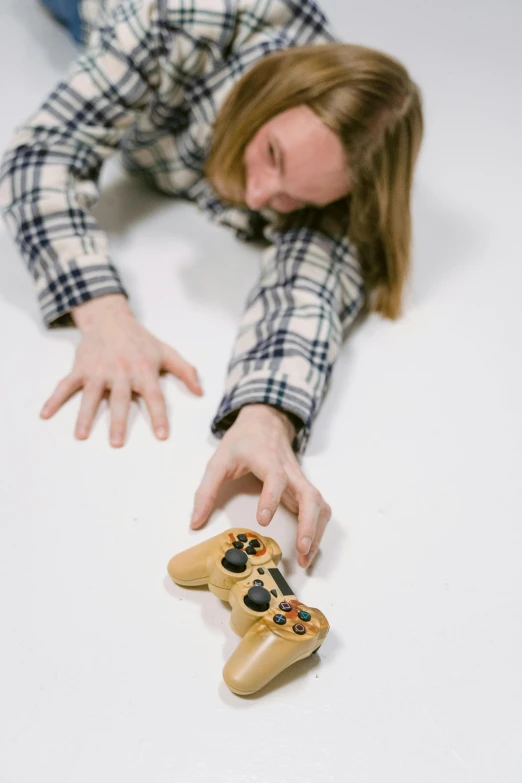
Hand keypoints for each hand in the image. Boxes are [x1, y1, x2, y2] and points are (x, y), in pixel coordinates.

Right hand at [40, 294, 202, 445]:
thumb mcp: (166, 352)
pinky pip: (65, 386)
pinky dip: (54, 399)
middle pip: (119, 400)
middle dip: (118, 421)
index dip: (159, 416)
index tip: (161, 436)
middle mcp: (121, 372)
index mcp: (144, 370)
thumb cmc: (141, 340)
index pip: (154, 397)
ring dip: (86, 415)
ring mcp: (98, 370)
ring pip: (91, 396)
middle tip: (116, 443)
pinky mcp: (80, 368)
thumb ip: (185, 371)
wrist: (110, 318)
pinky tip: (46, 414)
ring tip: (81, 435)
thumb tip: (200, 391)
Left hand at [190, 403, 331, 567]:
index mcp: (267, 459)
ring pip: (319, 504)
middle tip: (300, 549)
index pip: (275, 477)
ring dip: (316, 532)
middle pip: (309, 495)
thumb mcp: (218, 461)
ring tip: (305, 558)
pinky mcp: (303, 489)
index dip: (271, 498)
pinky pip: (318, 508)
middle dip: (308, 524)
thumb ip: (206, 491)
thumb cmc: (242, 442)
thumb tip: (195, 522)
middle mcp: (289, 471)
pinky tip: (309, 548)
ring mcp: (299, 480)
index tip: (263, 520)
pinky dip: (318, 529)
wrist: (265, 422)